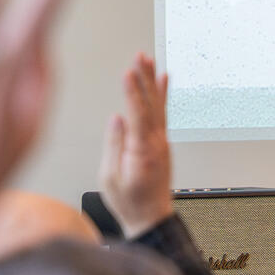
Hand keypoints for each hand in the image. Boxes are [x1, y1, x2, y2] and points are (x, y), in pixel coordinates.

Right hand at [100, 53, 173, 238]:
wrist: (151, 218)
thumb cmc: (129, 202)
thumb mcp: (111, 178)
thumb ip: (114, 147)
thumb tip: (117, 120)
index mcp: (142, 152)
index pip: (138, 115)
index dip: (133, 92)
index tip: (128, 72)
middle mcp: (157, 143)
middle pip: (151, 104)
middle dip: (145, 78)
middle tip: (141, 56)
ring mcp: (162, 142)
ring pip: (158, 105)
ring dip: (153, 81)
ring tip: (149, 60)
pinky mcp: (161, 142)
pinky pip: (163, 113)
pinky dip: (162, 95)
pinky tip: (163, 80)